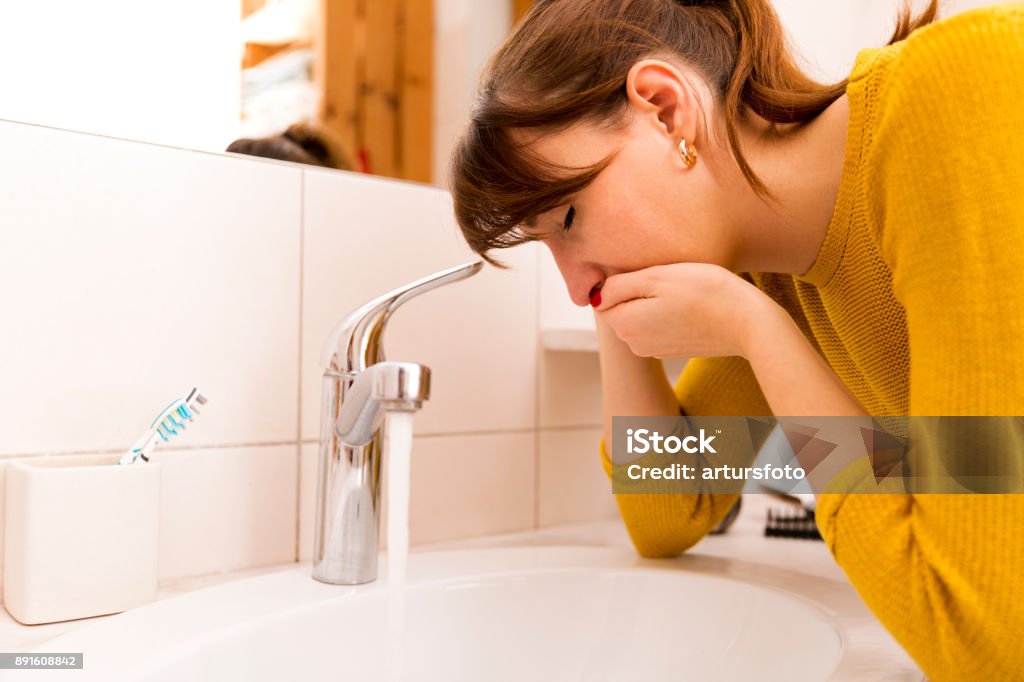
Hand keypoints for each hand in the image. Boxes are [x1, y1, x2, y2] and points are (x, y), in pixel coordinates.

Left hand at [592, 262, 773, 359]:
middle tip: (668, 279)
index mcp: (625, 325)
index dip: (623, 279)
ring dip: (654, 301)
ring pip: (641, 314)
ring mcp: (655, 349)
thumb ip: (618, 286)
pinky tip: (691, 305)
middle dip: (637, 291)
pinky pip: (660, 324)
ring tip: (682, 291)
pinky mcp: (674, 349)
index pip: (604, 297)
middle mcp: (635, 343)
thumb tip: (596, 295)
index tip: (648, 272)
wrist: (749, 323)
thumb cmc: (705, 292)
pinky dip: (669, 313)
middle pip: (622, 307)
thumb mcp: (657, 278)